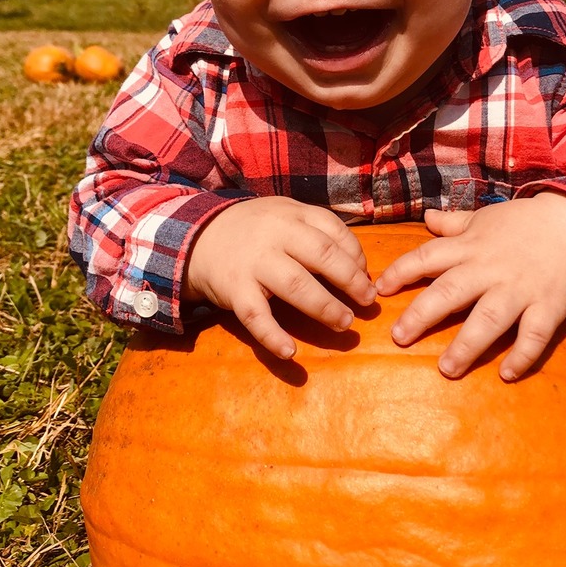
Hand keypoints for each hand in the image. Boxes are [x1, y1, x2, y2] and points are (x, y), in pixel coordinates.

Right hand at [186, 197, 376, 359]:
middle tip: (368, 302)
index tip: (366, 277)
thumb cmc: (255, 230)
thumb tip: (359, 266)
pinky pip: (256, 316)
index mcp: (292, 214)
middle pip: (322, 256)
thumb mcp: (285, 215)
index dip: (356, 256)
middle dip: (351, 281)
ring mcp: (254, 262)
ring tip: (345, 323)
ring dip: (325, 307)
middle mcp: (275, 235)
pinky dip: (273, 336)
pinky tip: (290, 352)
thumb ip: (318, 231)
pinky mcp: (234, 290)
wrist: (198, 236)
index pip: (335, 231)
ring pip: (295, 285)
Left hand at [375, 196, 565, 381]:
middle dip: (423, 315)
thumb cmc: (523, 223)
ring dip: (467, 345)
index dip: (402, 271)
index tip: (380, 289)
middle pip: (451, 291)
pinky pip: (534, 335)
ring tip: (446, 368)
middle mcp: (490, 269)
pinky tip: (505, 374)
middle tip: (399, 337)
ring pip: (489, 319)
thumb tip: (425, 217)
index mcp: (471, 247)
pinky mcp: (548, 307)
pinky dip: (522, 355)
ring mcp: (520, 289)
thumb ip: (454, 223)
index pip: (428, 256)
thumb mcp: (485, 217)